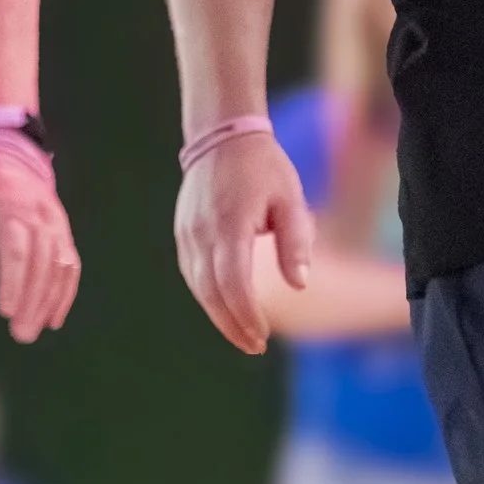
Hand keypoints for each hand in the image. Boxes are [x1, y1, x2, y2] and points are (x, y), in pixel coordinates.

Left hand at [0, 146, 79, 345]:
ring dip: (50, 302)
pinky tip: (56, 317)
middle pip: (41, 265)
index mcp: (11, 211)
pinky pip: (71, 265)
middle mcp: (41, 219)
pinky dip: (66, 293)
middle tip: (22, 334)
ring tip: (38, 329)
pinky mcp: (66, 232)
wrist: (10, 155)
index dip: (13, 282)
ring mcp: (58, 226)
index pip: (16, 251)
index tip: (5, 311)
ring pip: (60, 268)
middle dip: (33, 302)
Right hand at [175, 132, 313, 353]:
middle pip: (211, 293)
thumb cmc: (264, 168)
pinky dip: (208, 296)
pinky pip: (192, 274)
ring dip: (219, 316)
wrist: (221, 137)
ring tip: (244, 334)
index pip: (234, 283)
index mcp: (230, 224)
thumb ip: (295, 242)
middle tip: (255, 346)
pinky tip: (226, 308)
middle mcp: (202, 233)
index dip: (247, 315)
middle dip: (233, 325)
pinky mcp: (182, 234)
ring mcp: (188, 234)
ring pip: (198, 288)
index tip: (263, 336)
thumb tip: (300, 284)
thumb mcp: (291, 199)